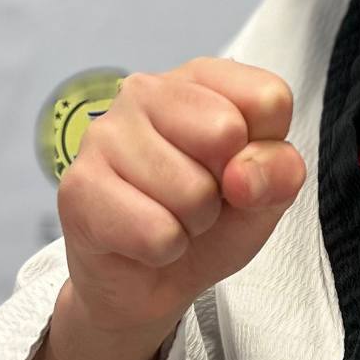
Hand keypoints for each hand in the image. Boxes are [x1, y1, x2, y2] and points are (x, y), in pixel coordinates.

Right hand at [57, 58, 306, 338]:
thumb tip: (244, 175)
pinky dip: (163, 250)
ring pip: (192, 191)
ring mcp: (105, 134)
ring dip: (192, 224)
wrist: (148, 281)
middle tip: (200, 198)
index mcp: (201, 78)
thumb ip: (280, 171)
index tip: (239, 168)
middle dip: (224, 187)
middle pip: (226, 134)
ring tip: (170, 217)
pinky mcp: (78, 187)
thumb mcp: (268, 193)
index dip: (266, 151)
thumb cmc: (208, 220)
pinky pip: (156, 232)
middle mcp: (147, 91)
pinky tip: (143, 240)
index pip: (268, 97)